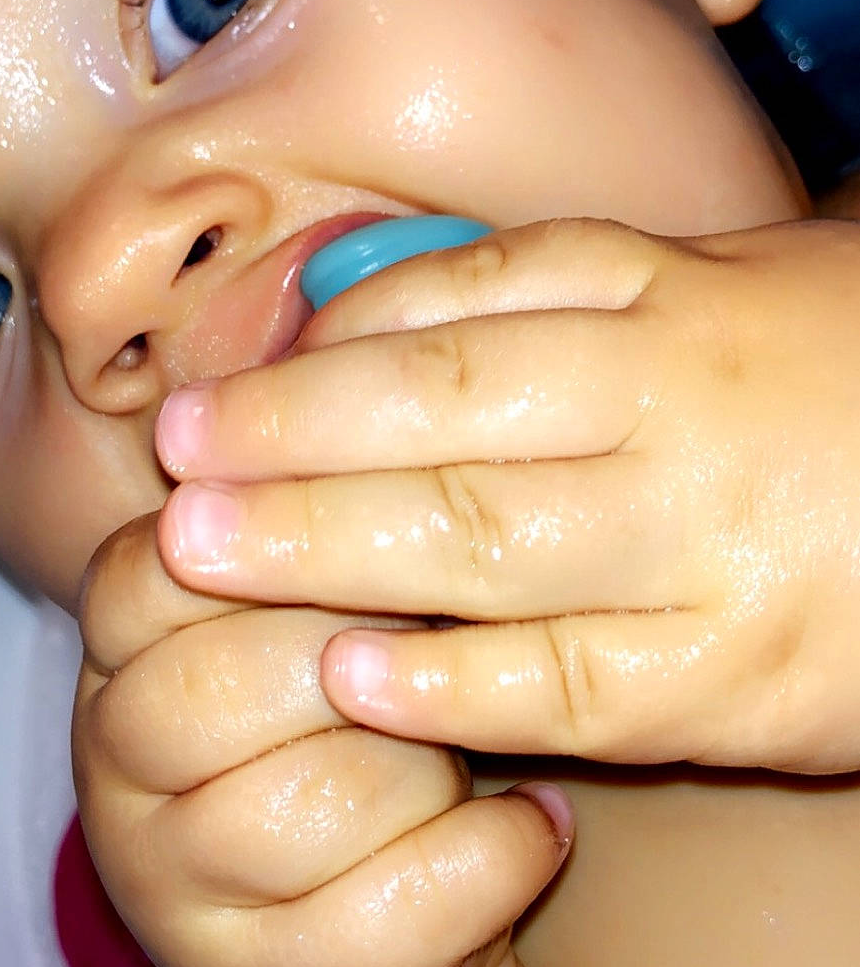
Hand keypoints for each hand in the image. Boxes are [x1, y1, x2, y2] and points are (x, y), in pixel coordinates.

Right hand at [71, 510, 571, 966]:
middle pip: (225, 687)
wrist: (353, 945)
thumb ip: (309, 521)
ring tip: (468, 742)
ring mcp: (181, 900)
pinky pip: (412, 905)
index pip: (156, 570)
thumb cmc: (342, 730)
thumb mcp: (299, 617)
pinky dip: (501, 853)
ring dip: (431, 764)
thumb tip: (358, 377)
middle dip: (361, 657)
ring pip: (323, 801)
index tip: (381, 538)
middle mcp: (117, 782)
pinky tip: (531, 821)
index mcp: (116, 661)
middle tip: (436, 645)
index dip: (287, 540)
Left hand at [154, 216, 859, 774]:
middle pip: (448, 415)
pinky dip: (454, 685)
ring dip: (327, 551)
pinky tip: (351, 680)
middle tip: (172, 462)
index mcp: (673, 298)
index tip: (216, 375)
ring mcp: (711, 548)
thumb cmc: (838, 376)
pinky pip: (574, 682)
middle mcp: (680, 410)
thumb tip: (350, 298)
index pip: (470, 308)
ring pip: (487, 543)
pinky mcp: (741, 680)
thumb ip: (546, 288)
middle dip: (290, 439)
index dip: (324, 348)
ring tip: (204, 556)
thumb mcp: (721, 281)